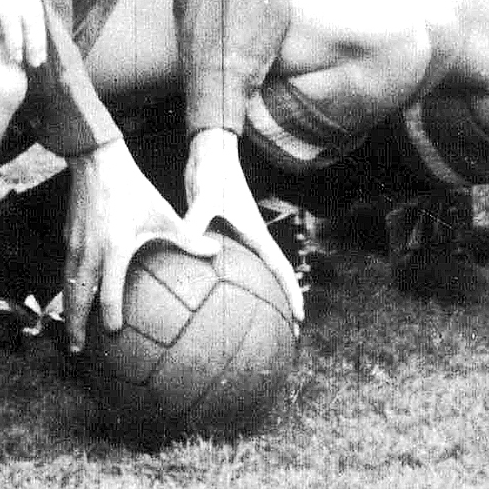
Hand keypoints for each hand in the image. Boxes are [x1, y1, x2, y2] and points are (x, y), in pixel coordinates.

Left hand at [0, 0, 46, 70]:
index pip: (8, 8)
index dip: (14, 35)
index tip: (15, 58)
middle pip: (30, 7)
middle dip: (35, 37)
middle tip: (34, 65)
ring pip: (35, 4)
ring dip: (39, 31)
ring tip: (38, 58)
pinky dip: (36, 21)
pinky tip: (34, 39)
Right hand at [63, 140, 211, 350]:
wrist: (97, 162)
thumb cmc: (133, 189)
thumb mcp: (163, 214)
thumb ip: (187, 237)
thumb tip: (215, 251)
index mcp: (114, 250)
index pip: (108, 293)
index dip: (109, 316)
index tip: (114, 333)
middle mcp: (89, 253)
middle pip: (77, 298)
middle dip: (75, 326)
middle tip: (78, 350)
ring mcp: (74, 245)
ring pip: (67, 285)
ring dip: (67, 309)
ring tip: (70, 329)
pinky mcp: (68, 237)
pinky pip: (66, 268)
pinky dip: (66, 287)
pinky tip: (73, 293)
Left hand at [184, 128, 303, 318]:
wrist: (209, 152)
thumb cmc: (212, 171)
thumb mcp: (205, 196)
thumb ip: (197, 219)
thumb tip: (189, 239)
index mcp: (256, 233)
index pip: (280, 268)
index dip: (291, 293)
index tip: (300, 320)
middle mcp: (251, 239)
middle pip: (270, 278)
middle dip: (280, 306)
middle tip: (284, 336)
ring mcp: (237, 238)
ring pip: (251, 275)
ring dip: (257, 298)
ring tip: (252, 327)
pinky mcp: (221, 235)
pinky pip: (228, 267)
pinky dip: (227, 284)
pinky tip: (208, 300)